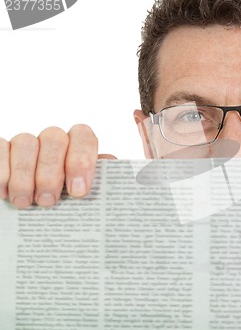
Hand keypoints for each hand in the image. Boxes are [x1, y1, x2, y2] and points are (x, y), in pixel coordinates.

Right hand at [0, 125, 115, 208]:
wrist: (37, 216)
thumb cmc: (65, 207)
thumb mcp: (84, 198)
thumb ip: (101, 183)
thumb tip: (116, 171)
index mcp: (77, 148)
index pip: (83, 136)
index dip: (81, 160)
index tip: (78, 191)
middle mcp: (53, 142)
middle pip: (54, 138)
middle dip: (51, 172)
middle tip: (47, 201)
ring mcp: (25, 144)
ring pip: (26, 142)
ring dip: (24, 176)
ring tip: (25, 202)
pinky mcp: (1, 150)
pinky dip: (1, 172)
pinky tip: (3, 193)